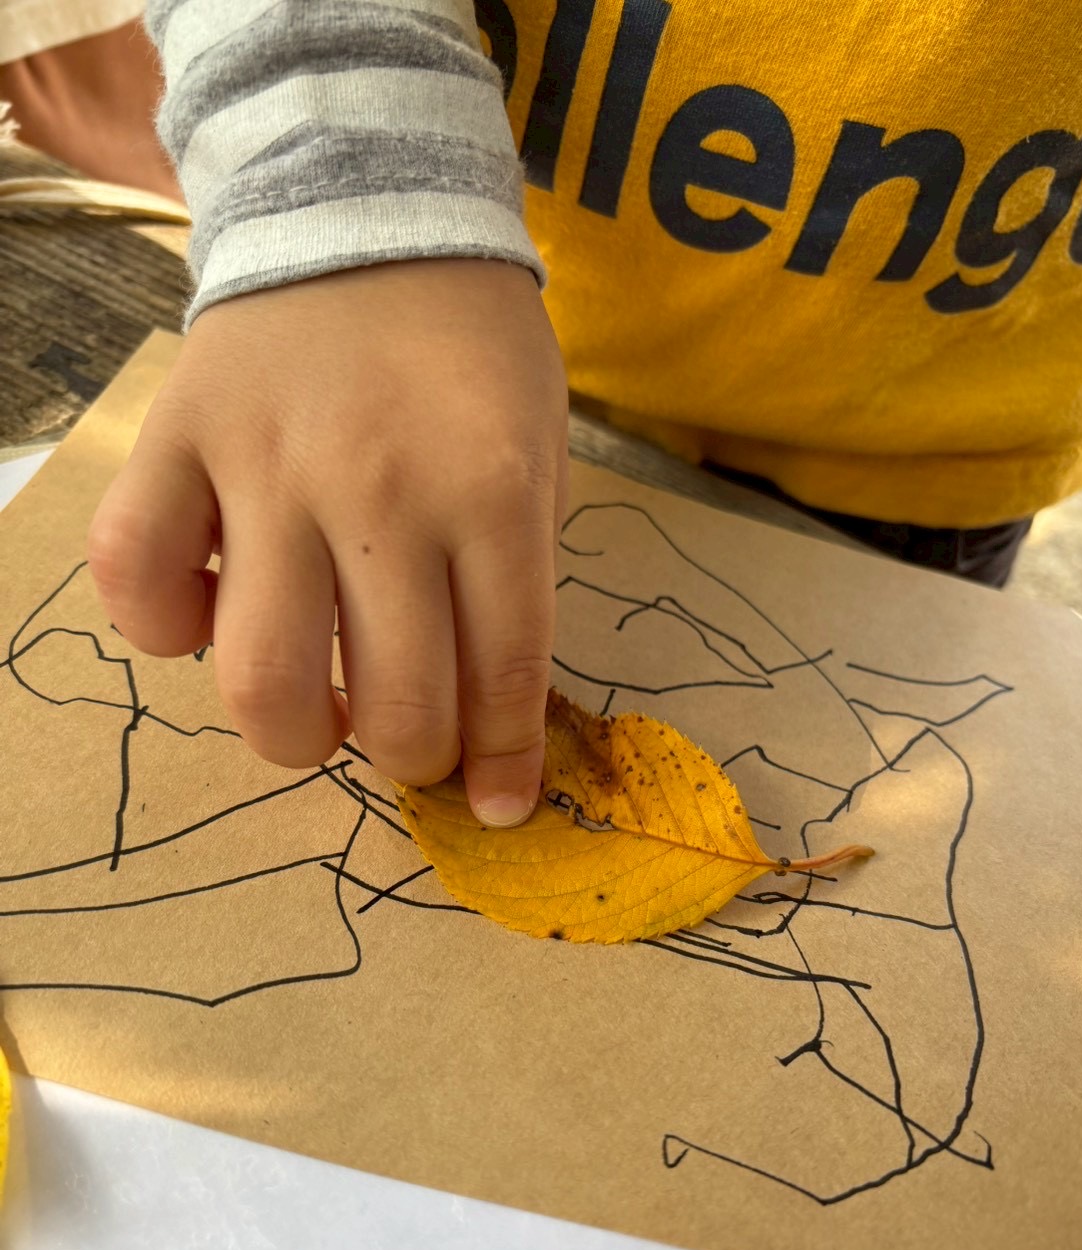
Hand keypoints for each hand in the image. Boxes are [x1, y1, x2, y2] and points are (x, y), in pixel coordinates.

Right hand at [87, 259, 567, 825]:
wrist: (363, 204)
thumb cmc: (468, 346)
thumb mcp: (537, 448)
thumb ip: (517, 577)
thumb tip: (487, 717)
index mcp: (489, 488)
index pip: (503, 674)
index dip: (506, 764)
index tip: (502, 804)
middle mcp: (378, 488)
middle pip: (392, 705)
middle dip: (414, 761)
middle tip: (413, 741)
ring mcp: (264, 467)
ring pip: (259, 677)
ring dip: (297, 736)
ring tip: (323, 711)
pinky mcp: (174, 442)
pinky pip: (135, 578)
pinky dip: (166, 629)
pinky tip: (210, 615)